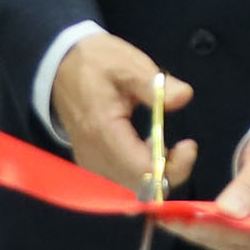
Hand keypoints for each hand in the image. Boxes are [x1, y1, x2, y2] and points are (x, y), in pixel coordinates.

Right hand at [50, 30, 197, 195]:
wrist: (60, 64)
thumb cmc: (96, 62)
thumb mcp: (128, 64)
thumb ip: (155, 85)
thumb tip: (183, 96)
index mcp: (103, 132)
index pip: (143, 171)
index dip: (173, 167)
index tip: (189, 145)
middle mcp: (94, 156)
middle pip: (140, 186)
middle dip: (168, 173)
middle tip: (182, 147)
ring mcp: (90, 163)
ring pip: (131, 187)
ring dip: (156, 174)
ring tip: (166, 145)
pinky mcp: (91, 164)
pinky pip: (121, 180)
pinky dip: (142, 173)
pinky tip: (149, 149)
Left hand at [169, 125, 249, 249]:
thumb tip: (229, 212)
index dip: (225, 229)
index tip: (196, 220)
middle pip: (239, 242)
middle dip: (202, 231)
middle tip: (170, 219)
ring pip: (226, 241)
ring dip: (195, 230)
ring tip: (166, 218)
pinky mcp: (248, 230)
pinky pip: (222, 232)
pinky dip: (199, 225)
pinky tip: (176, 218)